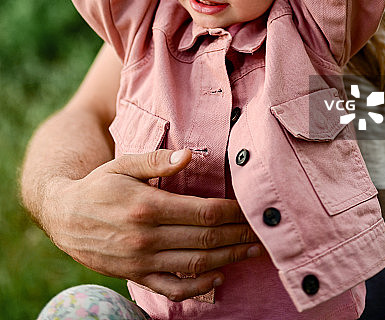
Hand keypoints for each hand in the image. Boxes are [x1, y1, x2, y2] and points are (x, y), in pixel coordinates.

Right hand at [51, 148, 262, 300]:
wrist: (63, 216)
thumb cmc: (99, 184)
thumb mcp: (124, 164)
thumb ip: (158, 160)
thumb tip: (190, 155)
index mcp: (148, 206)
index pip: (203, 211)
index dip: (232, 212)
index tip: (250, 208)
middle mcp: (147, 237)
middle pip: (205, 239)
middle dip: (237, 235)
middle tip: (262, 231)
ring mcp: (142, 261)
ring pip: (194, 265)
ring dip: (227, 259)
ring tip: (251, 252)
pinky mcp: (135, 276)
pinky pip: (171, 288)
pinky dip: (197, 288)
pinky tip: (218, 278)